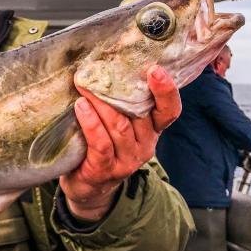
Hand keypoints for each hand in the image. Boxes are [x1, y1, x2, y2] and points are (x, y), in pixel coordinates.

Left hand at [60, 65, 180, 219]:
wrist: (88, 186)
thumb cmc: (102, 146)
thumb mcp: (119, 125)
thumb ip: (121, 103)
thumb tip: (106, 64)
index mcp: (152, 130)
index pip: (169, 110)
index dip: (166, 91)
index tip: (155, 69)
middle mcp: (145, 145)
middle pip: (138, 113)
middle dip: (117, 89)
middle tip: (97, 70)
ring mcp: (127, 160)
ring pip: (118, 126)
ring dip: (100, 104)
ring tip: (84, 86)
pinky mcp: (106, 169)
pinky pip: (101, 144)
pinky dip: (91, 123)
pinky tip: (81, 107)